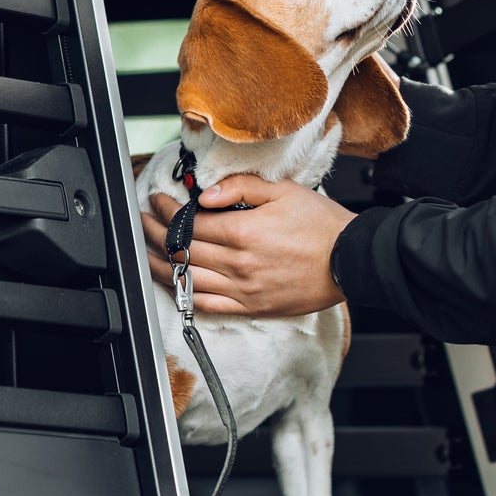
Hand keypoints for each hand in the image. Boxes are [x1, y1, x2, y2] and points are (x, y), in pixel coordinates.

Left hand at [142, 175, 352, 315]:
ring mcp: (244, 289)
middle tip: (144, 222)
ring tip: (149, 252)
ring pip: (188, 280)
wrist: (350, 259)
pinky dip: (186, 295)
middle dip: (157, 234)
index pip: (191, 222)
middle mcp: (239, 263)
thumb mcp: (284, 191)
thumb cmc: (321, 225)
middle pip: (183, 250)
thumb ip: (240, 187)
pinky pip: (209, 305)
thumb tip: (206, 195)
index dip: (168, 211)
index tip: (159, 202)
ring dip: (162, 265)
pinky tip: (176, 284)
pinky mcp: (252, 307)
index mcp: (245, 232)